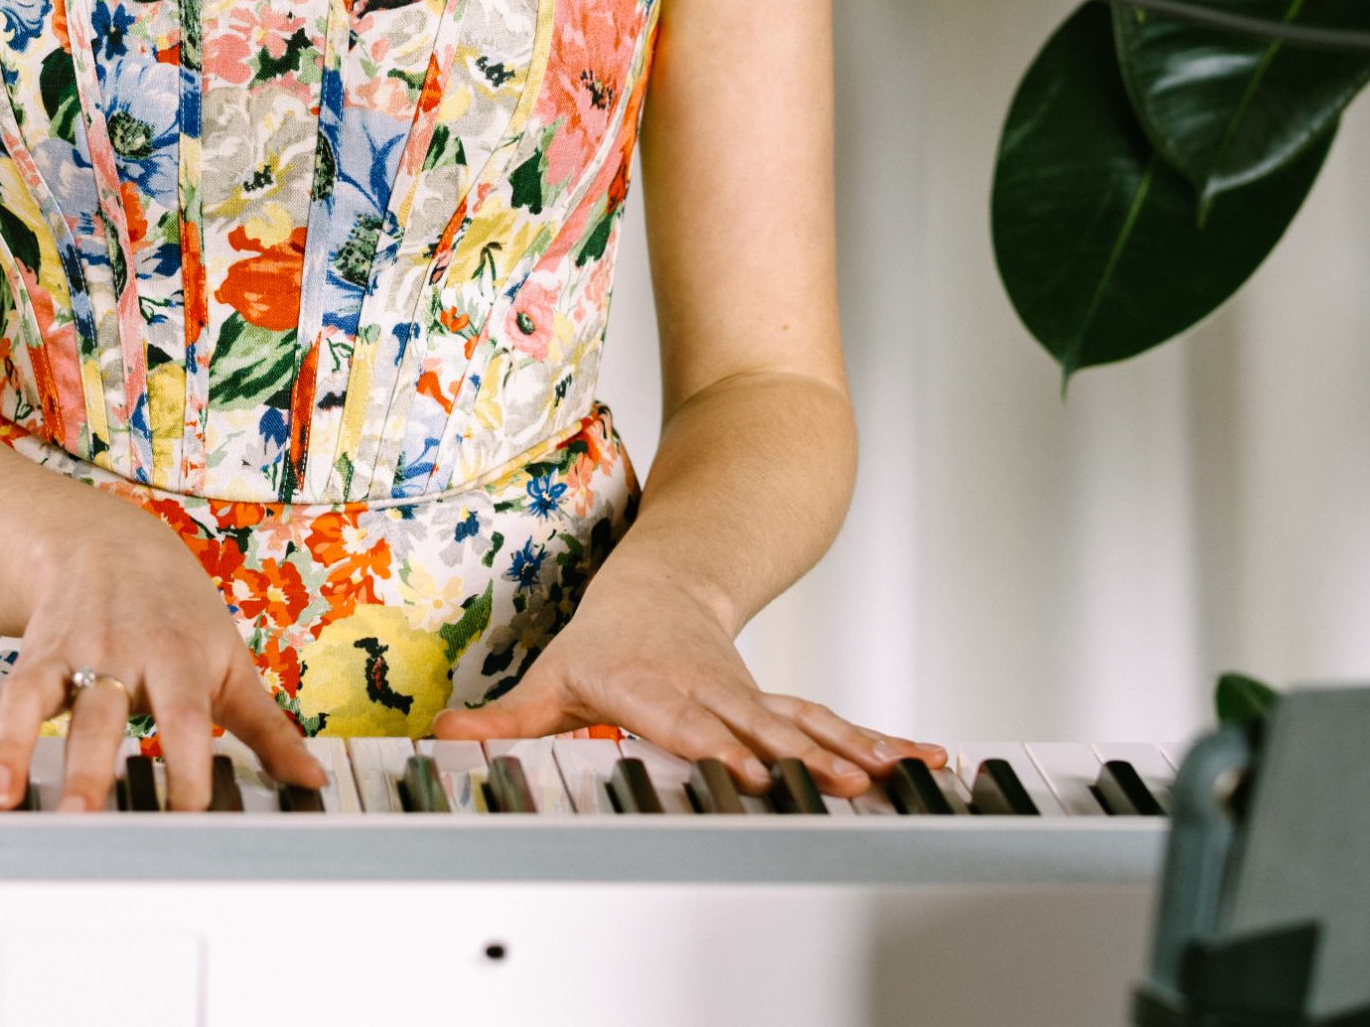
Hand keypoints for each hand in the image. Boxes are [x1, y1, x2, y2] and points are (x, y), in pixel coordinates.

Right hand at [0, 504, 329, 812]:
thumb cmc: (177, 612)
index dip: (185, 768)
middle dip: (88, 763)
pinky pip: (0, 702)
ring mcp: (68, 656)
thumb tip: (310, 780)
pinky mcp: (31, 662)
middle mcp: (118, 655)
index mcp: (177, 658)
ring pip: (38, 700)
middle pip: (103, 710)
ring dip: (16, 749)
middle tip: (79, 817)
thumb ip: (266, 727)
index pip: (184, 717)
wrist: (107, 543)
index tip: (187, 820)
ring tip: (1, 800)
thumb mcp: (228, 658)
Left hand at [429, 571, 946, 799]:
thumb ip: (509, 719)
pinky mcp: (778, 706)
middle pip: (760, 726)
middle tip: (843, 783)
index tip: (746, 768)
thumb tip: (447, 739)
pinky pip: (832, 725)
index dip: (716, 745)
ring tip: (898, 777)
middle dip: (802, 757)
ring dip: (854, 752)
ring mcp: (750, 697)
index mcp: (655, 687)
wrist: (662, 585)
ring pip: (807, 724)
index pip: (687, 721)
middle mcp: (711, 691)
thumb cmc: (606, 640)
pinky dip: (877, 743)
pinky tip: (922, 762)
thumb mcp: (553, 676)